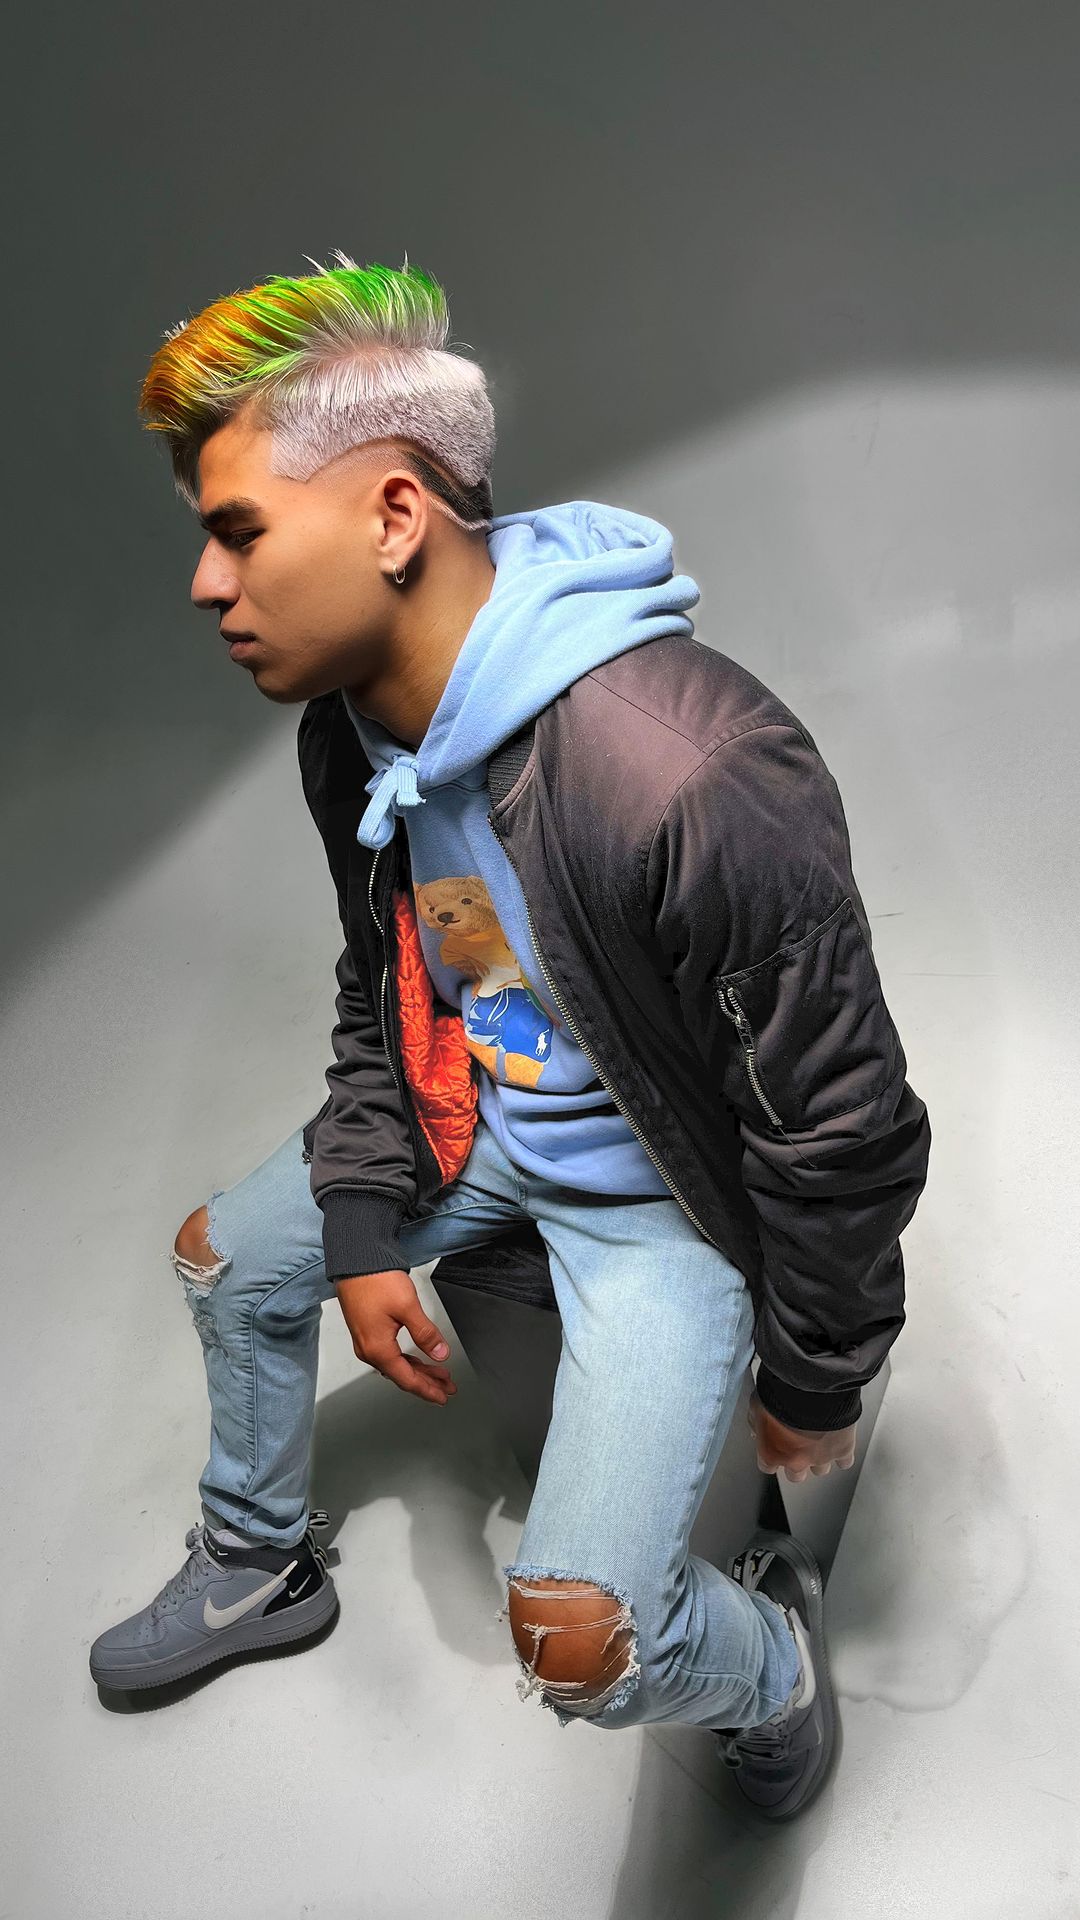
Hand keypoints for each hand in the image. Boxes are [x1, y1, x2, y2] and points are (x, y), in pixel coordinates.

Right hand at [334, 1269, 457, 1405]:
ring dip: (418, 1370)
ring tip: (439, 1372)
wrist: (355, 1260)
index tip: (444, 1396)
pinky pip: (389, 1354)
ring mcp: (365, 1341)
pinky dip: (406, 1360)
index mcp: (378, 1349)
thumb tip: (441, 1353)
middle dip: (427, 1382)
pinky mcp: (366, 1331)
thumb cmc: (376, 1280)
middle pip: (401, 1375)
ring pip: (396, 1365)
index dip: (428, 1390)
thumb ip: (426, 1334)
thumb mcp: (408, 1307)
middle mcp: (368, 1350)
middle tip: (448, 1386)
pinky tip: (418, 1359)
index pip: (407, 1379)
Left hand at [748, 1387, 856, 1480]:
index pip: (768, 1466)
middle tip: (798, 1444)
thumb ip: (755, 1422)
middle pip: (796, 1475)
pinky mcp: (843, 1449)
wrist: (812, 1385)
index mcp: (772, 1452)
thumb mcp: (757, 1404)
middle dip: (796, 1461)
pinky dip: (842, 1453)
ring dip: (818, 1457)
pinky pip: (845, 1461)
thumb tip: (755, 1430)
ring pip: (820, 1469)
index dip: (772, 1455)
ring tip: (819, 1439)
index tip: (774, 1447)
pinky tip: (838, 1442)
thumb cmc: (781, 1393)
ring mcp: (821, 1457)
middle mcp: (796, 1461)